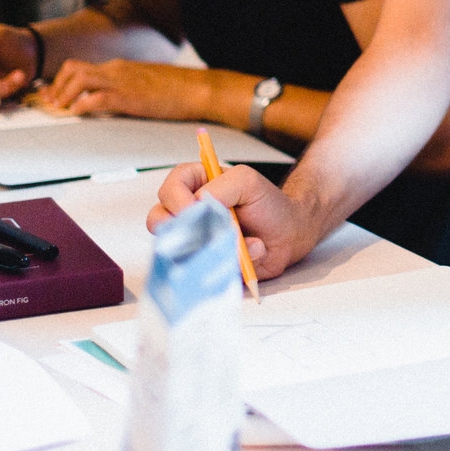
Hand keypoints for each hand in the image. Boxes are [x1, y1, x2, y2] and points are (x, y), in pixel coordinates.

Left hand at [40, 58, 214, 122]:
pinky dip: (81, 105)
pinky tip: (76, 114)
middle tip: (49, 104)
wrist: (199, 88)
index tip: (52, 95)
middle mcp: (116, 70)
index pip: (80, 67)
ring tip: (59, 110)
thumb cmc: (179, 89)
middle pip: (72, 68)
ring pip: (79, 78)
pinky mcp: (129, 96)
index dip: (61, 81)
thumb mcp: (147, 83)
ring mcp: (122, 81)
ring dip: (63, 94)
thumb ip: (127, 85)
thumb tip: (114, 98)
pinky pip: (96, 97)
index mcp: (120, 67)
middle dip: (56, 87)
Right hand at [146, 161, 315, 277]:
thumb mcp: (247, 181)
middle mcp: (188, 214)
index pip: (169, 189)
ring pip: (176, 249)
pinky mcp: (205, 263)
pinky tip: (247, 255)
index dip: (177, 200)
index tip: (194, 209)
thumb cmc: (268, 204)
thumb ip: (222, 187)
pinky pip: (199, 269)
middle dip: (182, 228)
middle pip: (159, 220)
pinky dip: (226, 263)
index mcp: (195, 185)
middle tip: (207, 231)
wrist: (291, 234)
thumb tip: (198, 206)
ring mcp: (194, 240)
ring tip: (238, 241)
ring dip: (208, 247)